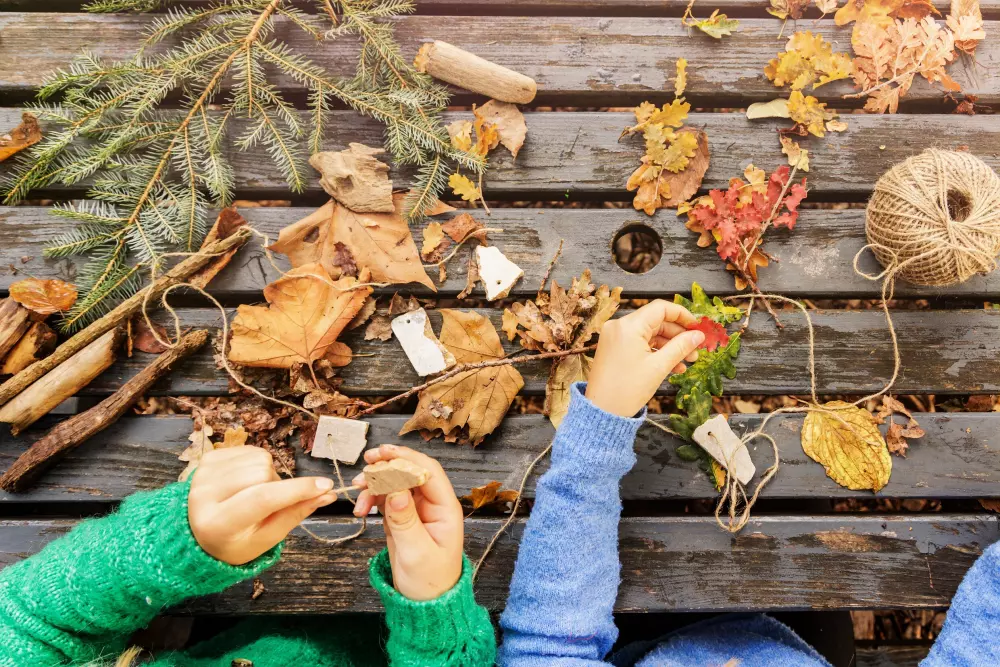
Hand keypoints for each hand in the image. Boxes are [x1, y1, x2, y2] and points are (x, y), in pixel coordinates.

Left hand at [188, 447, 337, 564]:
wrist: (199, 532)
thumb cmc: (237, 541)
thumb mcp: (267, 538)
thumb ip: (296, 513)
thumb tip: (327, 493)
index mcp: (217, 524)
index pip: (262, 499)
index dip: (297, 490)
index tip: (325, 485)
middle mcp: (203, 495)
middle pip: (262, 474)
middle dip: (278, 485)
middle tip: (271, 502)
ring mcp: (202, 473)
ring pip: (258, 458)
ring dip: (268, 475)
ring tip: (256, 492)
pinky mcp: (207, 458)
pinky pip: (250, 450)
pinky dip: (257, 464)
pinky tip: (246, 481)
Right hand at [352, 445, 463, 600]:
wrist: (423, 604)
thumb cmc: (429, 580)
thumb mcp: (417, 552)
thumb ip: (405, 521)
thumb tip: (396, 490)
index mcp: (445, 508)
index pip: (428, 472)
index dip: (407, 459)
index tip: (384, 454)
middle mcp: (431, 504)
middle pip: (410, 472)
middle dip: (388, 464)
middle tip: (366, 463)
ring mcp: (415, 509)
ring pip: (394, 482)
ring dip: (375, 483)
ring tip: (357, 491)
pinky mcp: (400, 517)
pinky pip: (385, 498)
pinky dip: (371, 498)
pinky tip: (360, 508)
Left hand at [586, 300, 704, 416]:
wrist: (602, 411)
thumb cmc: (627, 390)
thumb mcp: (659, 367)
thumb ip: (681, 347)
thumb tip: (698, 335)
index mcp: (628, 326)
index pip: (661, 308)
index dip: (683, 315)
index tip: (697, 327)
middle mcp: (619, 326)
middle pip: (656, 321)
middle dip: (678, 335)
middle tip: (696, 350)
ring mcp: (615, 337)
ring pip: (650, 334)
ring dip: (670, 346)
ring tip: (687, 361)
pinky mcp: (614, 348)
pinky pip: (640, 344)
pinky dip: (656, 352)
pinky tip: (673, 365)